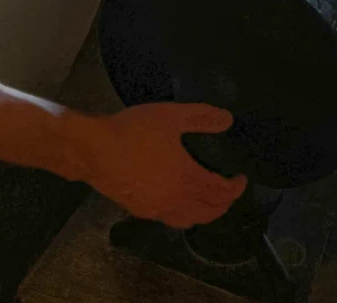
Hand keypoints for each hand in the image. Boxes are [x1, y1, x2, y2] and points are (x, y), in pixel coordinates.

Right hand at [78, 103, 246, 229]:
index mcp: (188, 179)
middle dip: (224, 204)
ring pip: (189, 220)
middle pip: (208, 212)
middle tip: (230, 192)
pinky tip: (179, 203)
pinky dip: (184, 215)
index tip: (242, 179)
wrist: (95, 150)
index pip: (220, 192)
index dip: (235, 188)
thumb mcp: (172, 116)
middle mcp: (175, 200)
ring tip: (210, 201)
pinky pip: (170, 219)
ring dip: (205, 213)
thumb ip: (202, 117)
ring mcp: (156, 210)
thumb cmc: (134, 131)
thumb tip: (227, 120)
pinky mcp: (139, 211)